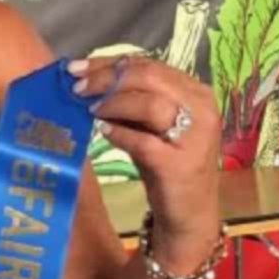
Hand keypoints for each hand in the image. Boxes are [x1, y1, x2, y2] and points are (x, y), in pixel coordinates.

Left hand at [69, 54, 221, 266]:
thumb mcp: (151, 128)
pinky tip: (103, 133)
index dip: (110, 63)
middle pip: (149, 76)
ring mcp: (194, 137)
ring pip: (149, 104)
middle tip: (77, 87)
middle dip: (107, 78)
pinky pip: (143, 141)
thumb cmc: (168, 168)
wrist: (189, 216)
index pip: (149, 65)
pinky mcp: (180, 164)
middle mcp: (202, 108)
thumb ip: (131, 104)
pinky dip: (120, 134)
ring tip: (89, 109)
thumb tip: (90, 83)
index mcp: (195, 92)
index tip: (77, 67)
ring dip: (113, 103)